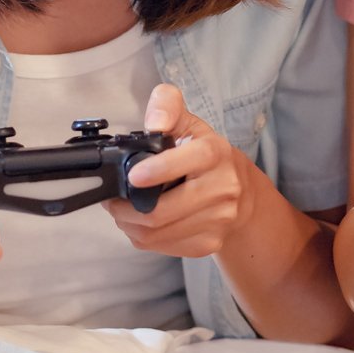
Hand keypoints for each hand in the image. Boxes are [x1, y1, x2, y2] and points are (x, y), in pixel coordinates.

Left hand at [103, 83, 255, 257]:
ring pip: (158, 232)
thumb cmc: (206, 155)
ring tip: (123, 211)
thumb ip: (167, 106)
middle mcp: (224, 187)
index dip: (160, 170)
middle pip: (164, 210)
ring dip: (129, 224)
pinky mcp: (210, 242)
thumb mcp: (188, 122)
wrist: (241, 192)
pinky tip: (142, 223)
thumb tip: (155, 122)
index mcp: (216, 153)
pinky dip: (143, 237)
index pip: (193, 160)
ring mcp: (219, 219)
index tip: (133, 176)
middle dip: (127, 208)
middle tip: (112, 200)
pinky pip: (163, 246)